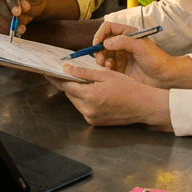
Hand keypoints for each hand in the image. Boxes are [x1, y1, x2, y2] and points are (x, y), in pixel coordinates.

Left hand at [45, 65, 172, 130]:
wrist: (143, 105)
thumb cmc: (127, 87)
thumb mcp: (105, 74)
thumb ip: (83, 72)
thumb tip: (65, 69)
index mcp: (89, 96)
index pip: (65, 86)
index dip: (55, 78)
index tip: (48, 72)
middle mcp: (87, 109)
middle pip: (70, 94)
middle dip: (70, 84)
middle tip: (72, 73)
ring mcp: (91, 118)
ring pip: (76, 102)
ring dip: (78, 92)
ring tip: (89, 83)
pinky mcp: (95, 123)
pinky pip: (84, 109)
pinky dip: (86, 101)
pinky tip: (96, 93)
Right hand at [90, 21, 191, 88]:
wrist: (165, 77)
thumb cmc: (157, 60)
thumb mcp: (141, 48)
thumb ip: (123, 42)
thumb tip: (106, 42)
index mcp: (128, 34)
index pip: (108, 28)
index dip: (100, 34)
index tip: (97, 44)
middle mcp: (122, 43)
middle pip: (103, 42)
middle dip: (99, 49)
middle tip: (100, 58)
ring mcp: (121, 56)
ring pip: (103, 54)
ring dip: (101, 59)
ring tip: (106, 65)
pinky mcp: (120, 67)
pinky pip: (107, 65)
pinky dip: (105, 67)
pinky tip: (111, 69)